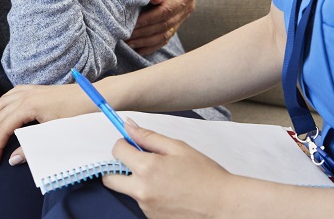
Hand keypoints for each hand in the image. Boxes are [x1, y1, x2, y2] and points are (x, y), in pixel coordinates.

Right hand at [0, 83, 89, 166]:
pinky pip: (10, 95)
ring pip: (1, 104)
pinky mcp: (35, 89)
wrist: (93, 96)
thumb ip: (31, 147)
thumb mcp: (54, 133)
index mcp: (28, 106)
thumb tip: (12, 159)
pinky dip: (0, 104)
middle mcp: (25, 95)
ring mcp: (30, 90)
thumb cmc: (76, 114)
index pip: (3, 128)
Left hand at [103, 121, 227, 218]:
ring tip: (165, 179)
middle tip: (136, 162)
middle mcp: (141, 191)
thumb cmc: (205, 175)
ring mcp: (146, 208)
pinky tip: (170, 192)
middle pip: (110, 179)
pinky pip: (143, 203)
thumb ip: (149, 137)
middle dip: (118, 168)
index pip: (117, 151)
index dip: (123, 143)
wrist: (223, 206)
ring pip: (129, 191)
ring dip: (138, 182)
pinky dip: (150, 195)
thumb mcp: (178, 148)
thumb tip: (128, 126)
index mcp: (147, 168)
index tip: (132, 143)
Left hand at [128, 0, 196, 53]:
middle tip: (124, 37)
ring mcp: (182, 15)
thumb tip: (156, 0)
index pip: (166, 11)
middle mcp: (187, 6)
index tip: (131, 24)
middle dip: (144, 33)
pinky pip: (164, 37)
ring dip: (145, 41)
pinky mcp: (175, 21)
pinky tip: (136, 48)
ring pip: (165, 35)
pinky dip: (150, 45)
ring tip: (127, 43)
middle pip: (165, 26)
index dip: (148, 20)